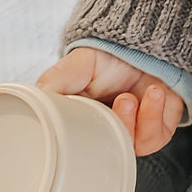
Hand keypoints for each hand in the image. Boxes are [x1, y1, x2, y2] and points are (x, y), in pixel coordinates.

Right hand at [37, 46, 185, 154]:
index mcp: (83, 122)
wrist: (144, 40)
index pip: (77, 148)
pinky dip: (155, 116)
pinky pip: (157, 137)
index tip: (79, 132)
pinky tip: (153, 93)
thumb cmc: (106, 56)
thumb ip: (54, 82)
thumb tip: (33, 99)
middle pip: (107, 152)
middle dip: (111, 130)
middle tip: (114, 105)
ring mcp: (133, 131)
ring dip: (133, 123)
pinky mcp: (158, 127)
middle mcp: (108, 130)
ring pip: (131, 148)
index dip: (78, 147)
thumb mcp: (74, 66)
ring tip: (129, 98)